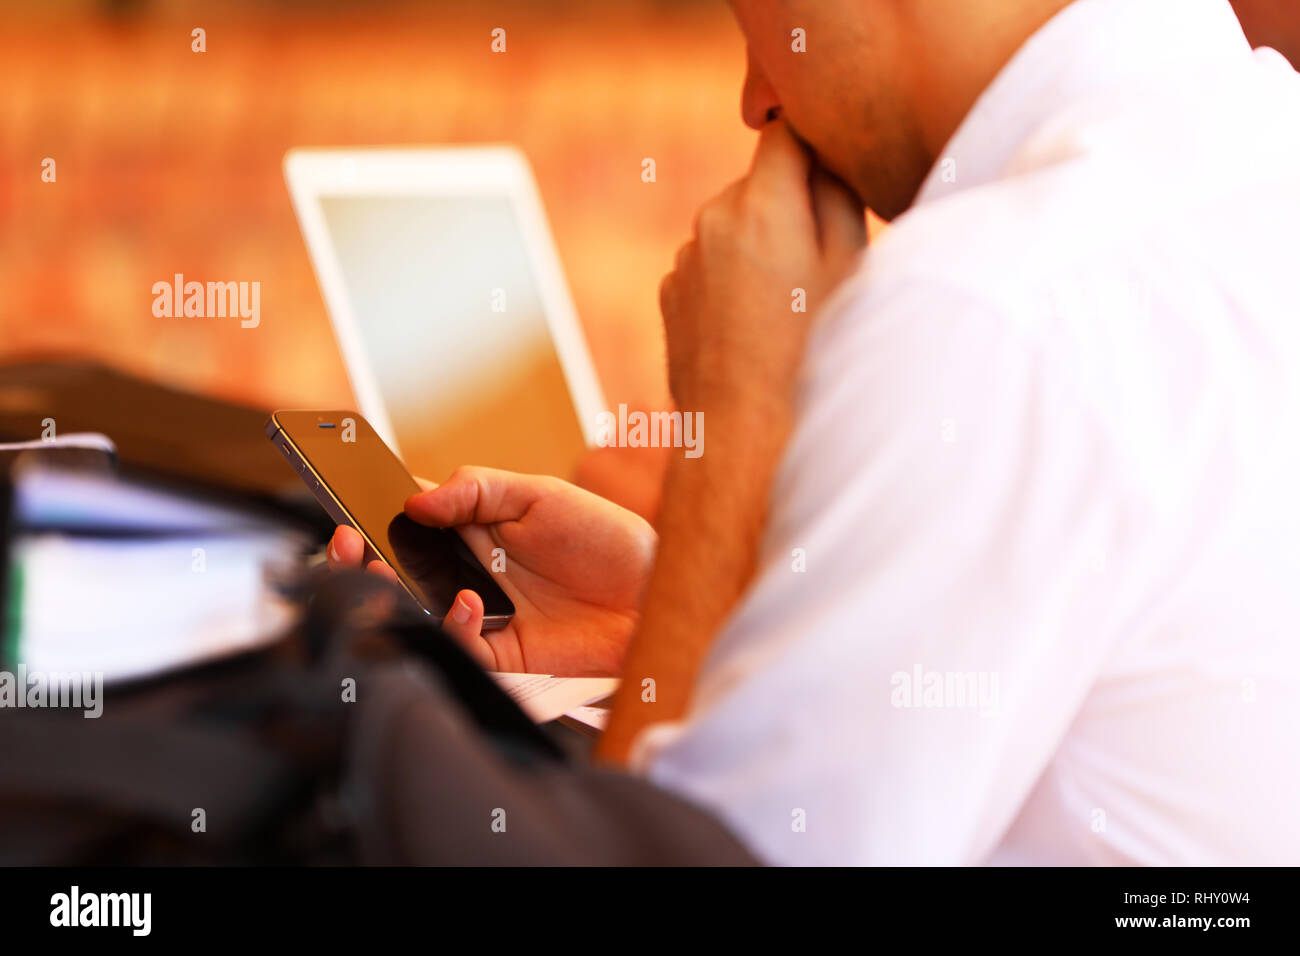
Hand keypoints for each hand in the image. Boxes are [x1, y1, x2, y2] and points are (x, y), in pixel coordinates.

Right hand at [327, 467, 655, 676]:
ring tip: (382, 570)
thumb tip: (416, 500)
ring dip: (389, 592)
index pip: (407, 515)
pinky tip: (467, 603)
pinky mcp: (499, 652)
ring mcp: (479, 611)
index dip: (373, 509)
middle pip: (395, 566)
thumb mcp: (542, 495)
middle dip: (360, 555)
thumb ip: (478, 491)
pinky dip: (451, 627)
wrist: (654, 593)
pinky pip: (456, 647)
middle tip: (347, 542)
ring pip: (413, 610)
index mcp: (472, 525)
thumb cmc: (605, 538)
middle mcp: (466, 569)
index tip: (345, 502)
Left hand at [659, 120, 865, 414]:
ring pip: (735, 228)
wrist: (745, 435)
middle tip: (822, 265)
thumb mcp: (850, 268)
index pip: (785, 133)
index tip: (834, 169)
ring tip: (789, 309)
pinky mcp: (670, 294)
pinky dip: (733, 281)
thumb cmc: (812, 354)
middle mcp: (711, 220)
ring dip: (761, 247)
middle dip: (790, 208)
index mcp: (760, 204)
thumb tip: (826, 152)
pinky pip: (711, 266)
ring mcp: (684, 258)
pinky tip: (755, 330)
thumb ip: (838, 193)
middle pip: (761, 184)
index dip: (814, 144)